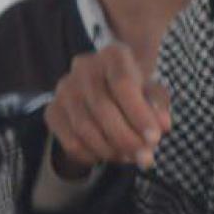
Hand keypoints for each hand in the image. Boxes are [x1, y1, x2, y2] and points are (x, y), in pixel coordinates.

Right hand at [46, 43, 172, 175]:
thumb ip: (159, 106)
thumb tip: (162, 125)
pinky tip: (108, 155)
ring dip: (110, 150)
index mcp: (112, 55)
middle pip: (102, 108)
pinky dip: (92, 155)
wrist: (106, 88)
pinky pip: (71, 141)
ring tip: (129, 157)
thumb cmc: (135, 91)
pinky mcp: (52, 111)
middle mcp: (83, 67)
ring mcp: (63, 89)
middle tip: (145, 158)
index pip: (122, 83)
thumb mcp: (153, 92)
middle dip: (126, 138)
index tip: (154, 138)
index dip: (139, 114)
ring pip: (84, 128)